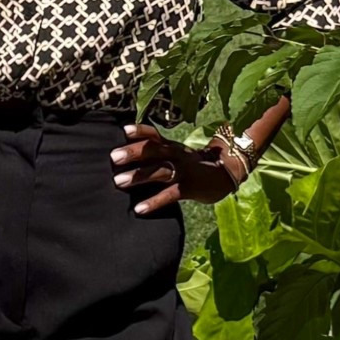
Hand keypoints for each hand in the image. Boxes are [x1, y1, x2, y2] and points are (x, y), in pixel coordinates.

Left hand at [110, 124, 239, 216]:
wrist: (226, 174)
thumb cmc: (194, 166)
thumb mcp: (177, 155)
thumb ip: (157, 154)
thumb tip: (127, 156)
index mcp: (172, 146)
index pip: (155, 135)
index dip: (141, 131)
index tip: (124, 130)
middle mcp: (177, 155)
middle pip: (154, 150)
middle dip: (133, 152)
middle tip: (113, 157)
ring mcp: (184, 171)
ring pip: (160, 171)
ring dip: (139, 176)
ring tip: (117, 182)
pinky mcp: (189, 188)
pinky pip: (170, 194)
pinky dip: (154, 201)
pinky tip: (139, 208)